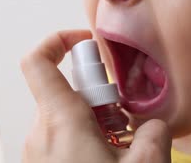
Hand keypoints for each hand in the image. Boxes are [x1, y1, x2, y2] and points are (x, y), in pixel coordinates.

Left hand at [20, 29, 171, 162]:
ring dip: (95, 125)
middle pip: (66, 93)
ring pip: (65, 119)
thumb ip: (155, 131)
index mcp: (61, 122)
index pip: (38, 61)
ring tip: (120, 152)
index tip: (87, 42)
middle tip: (124, 124)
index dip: (59, 40)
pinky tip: (108, 161)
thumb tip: (153, 125)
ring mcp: (36, 154)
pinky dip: (86, 143)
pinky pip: (61, 141)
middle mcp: (40, 134)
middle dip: (99, 100)